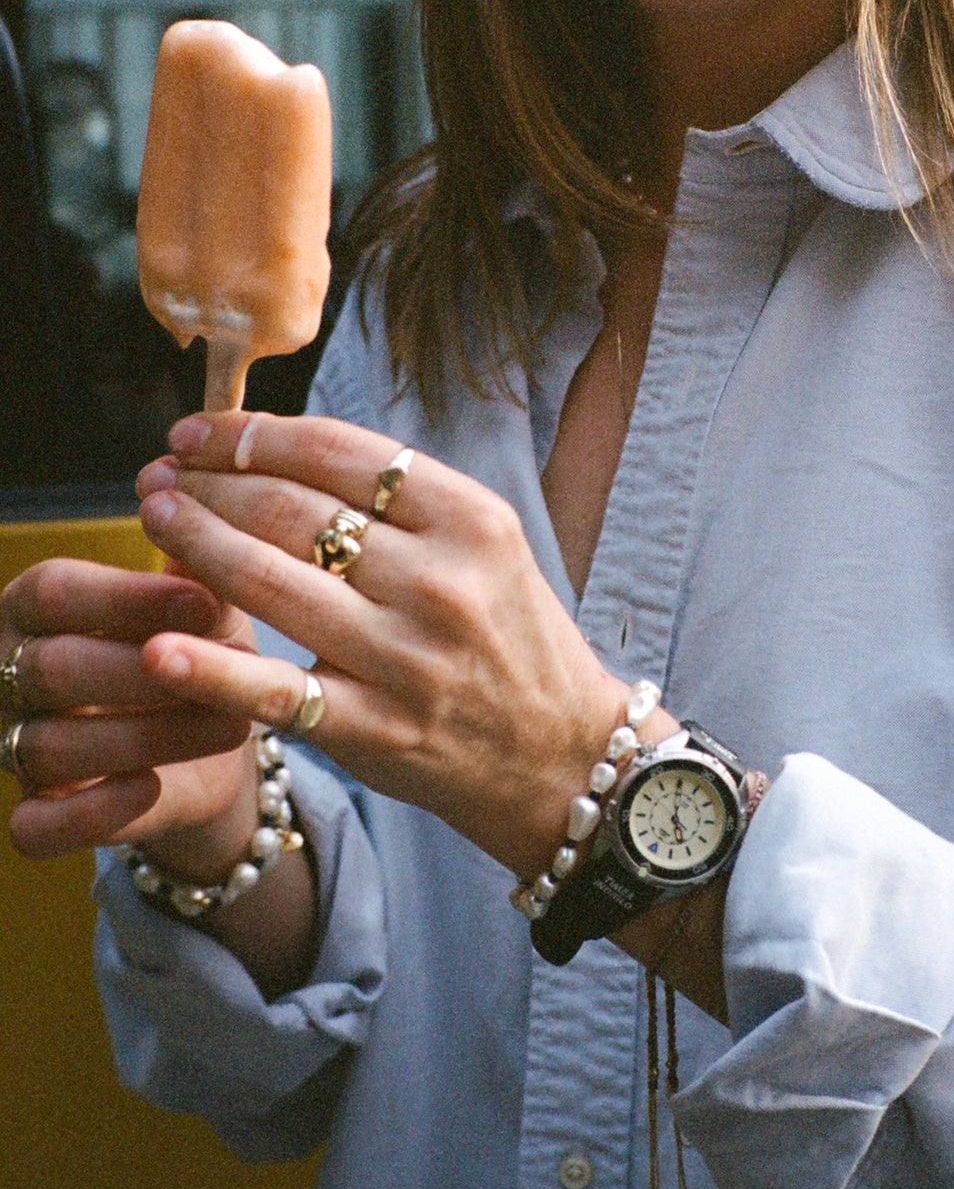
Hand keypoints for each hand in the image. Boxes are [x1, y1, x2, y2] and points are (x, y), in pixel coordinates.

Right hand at [2, 559, 258, 877]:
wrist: (221, 744)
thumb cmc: (205, 650)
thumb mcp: (209, 606)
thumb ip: (197, 564)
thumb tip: (193, 501)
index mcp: (36, 608)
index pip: (53, 591)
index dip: (128, 598)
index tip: (208, 604)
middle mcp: (8, 673)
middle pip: (53, 669)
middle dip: (150, 673)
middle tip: (234, 673)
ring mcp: (15, 745)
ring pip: (51, 746)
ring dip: (148, 736)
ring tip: (233, 724)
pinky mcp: (41, 814)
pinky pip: (36, 827)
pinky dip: (89, 813)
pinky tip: (147, 789)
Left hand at [133, 411, 674, 880]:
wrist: (563, 754)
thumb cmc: (513, 641)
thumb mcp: (488, 552)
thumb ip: (405, 505)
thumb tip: (283, 452)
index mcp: (473, 522)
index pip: (339, 453)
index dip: (252, 435)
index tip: (201, 435)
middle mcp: (441, 582)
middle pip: (293, 509)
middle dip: (208, 483)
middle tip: (160, 475)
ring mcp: (405, 657)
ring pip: (270, 580)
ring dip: (194, 541)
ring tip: (156, 517)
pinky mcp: (374, 726)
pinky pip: (276, 689)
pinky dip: (212, 669)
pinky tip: (160, 648)